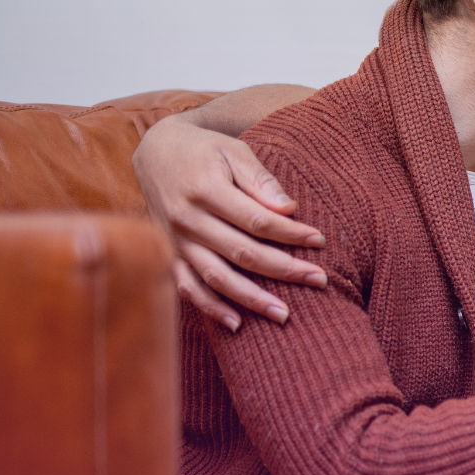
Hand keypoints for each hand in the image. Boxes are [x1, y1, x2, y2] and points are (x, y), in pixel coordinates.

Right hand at [134, 114, 326, 328]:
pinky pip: (186, 286)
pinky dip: (209, 307)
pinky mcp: (167, 253)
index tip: (319, 241)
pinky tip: (236, 324)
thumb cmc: (204, 150)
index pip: (257, 220)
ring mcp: (175, 240)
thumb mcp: (234, 151)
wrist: (154, 150)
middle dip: (284, 270)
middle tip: (320, 280)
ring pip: (216, 276)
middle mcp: (187, 219)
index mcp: (206, 190)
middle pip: (242, 253)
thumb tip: (289, 209)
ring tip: (284, 315)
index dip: (290, 234)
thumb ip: (261, 180)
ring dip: (251, 299)